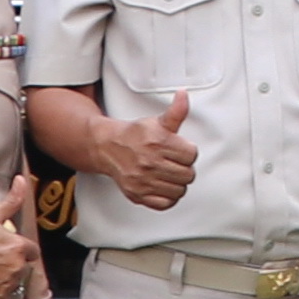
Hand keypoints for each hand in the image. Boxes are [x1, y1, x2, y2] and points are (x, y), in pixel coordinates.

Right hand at [100, 88, 202, 211]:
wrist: (107, 147)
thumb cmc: (134, 134)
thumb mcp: (157, 121)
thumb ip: (176, 111)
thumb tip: (183, 95)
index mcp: (158, 143)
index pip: (192, 155)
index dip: (189, 153)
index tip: (181, 151)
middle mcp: (150, 162)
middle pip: (188, 175)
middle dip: (184, 168)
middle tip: (175, 163)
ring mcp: (143, 180)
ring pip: (179, 190)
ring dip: (178, 183)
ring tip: (170, 174)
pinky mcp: (138, 194)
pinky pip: (165, 203)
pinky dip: (168, 197)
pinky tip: (164, 186)